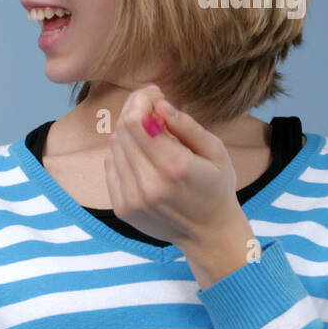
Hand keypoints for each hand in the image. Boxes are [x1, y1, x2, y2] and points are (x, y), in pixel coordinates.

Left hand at [103, 85, 242, 249]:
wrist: (208, 233)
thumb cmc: (216, 187)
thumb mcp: (214, 151)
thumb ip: (186, 126)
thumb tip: (159, 104)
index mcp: (175, 167)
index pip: (136, 122)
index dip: (140, 101)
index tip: (153, 94)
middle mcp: (149, 184)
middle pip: (122, 132)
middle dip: (133, 111)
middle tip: (149, 106)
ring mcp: (132, 199)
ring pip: (114, 148)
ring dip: (128, 133)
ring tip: (149, 132)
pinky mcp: (122, 208)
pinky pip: (110, 167)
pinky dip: (122, 154)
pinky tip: (141, 154)